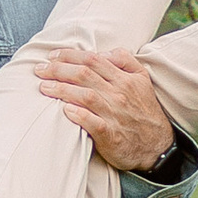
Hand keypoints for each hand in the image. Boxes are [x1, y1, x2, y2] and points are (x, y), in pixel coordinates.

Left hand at [29, 42, 175, 174]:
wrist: (158, 146)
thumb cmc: (145, 111)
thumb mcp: (143, 79)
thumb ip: (125, 60)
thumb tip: (104, 51)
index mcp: (124, 79)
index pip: (93, 60)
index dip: (70, 55)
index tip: (52, 56)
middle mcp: (119, 94)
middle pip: (84, 74)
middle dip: (58, 69)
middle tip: (40, 69)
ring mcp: (115, 114)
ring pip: (85, 96)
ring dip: (61, 89)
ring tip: (43, 87)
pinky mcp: (111, 135)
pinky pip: (91, 122)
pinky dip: (77, 114)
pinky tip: (64, 110)